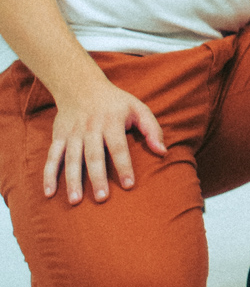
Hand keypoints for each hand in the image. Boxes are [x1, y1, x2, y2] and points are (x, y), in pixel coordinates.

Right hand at [43, 73, 166, 204]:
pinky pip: (52, 157)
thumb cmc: (116, 102)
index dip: (124, 166)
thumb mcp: (138, 109)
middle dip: (97, 177)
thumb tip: (163, 152)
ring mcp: (73, 133)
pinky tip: (49, 193)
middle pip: (94, 156)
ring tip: (76, 201)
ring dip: (72, 180)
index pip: (119, 147)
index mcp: (112, 122)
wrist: (81, 86)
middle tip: (102, 199)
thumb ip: (152, 130)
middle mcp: (91, 128)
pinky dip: (48, 175)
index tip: (129, 185)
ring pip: (71, 159)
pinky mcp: (58, 136)